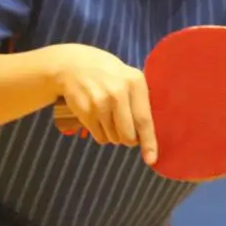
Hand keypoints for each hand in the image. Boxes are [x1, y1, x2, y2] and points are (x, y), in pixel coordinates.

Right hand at [46, 44, 156, 163]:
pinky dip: (101, 133)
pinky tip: (98, 117)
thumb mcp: (127, 77)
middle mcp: (118, 92)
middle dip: (129, 139)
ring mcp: (100, 103)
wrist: (73, 66)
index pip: (144, 119)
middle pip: (128, 135)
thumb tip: (149, 134)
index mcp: (135, 82)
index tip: (151, 159)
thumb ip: (140, 100)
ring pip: (113, 138)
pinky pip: (100, 137)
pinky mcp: (85, 112)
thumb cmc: (107, 74)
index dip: (149, 142)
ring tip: (109, 116)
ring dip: (114, 135)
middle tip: (127, 131)